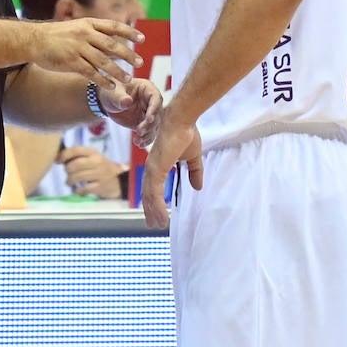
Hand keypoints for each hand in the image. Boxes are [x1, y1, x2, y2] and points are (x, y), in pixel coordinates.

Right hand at [29, 18, 143, 83]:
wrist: (33, 40)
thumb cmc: (56, 35)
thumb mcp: (76, 27)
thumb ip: (94, 34)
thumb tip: (113, 42)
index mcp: (88, 24)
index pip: (113, 27)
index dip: (129, 32)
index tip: (142, 39)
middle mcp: (85, 34)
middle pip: (112, 45)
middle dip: (128, 54)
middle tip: (139, 62)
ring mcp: (78, 48)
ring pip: (103, 61)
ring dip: (118, 71)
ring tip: (128, 79)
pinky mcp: (71, 61)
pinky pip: (91, 72)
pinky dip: (102, 80)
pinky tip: (111, 86)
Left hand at [58, 146, 125, 199]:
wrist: (118, 181)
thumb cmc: (100, 168)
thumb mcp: (91, 158)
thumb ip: (77, 157)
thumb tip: (58, 158)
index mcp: (93, 152)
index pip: (76, 150)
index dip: (64, 155)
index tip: (58, 161)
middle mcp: (97, 162)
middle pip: (75, 164)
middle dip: (67, 170)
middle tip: (68, 173)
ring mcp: (99, 174)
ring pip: (78, 177)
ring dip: (70, 180)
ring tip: (70, 182)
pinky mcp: (100, 187)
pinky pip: (84, 189)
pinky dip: (78, 190)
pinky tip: (78, 190)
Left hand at [99, 77, 161, 146]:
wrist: (106, 102)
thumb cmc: (111, 91)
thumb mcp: (113, 92)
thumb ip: (120, 97)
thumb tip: (128, 102)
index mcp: (146, 89)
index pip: (156, 98)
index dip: (154, 109)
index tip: (149, 119)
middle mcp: (151, 101)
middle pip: (157, 114)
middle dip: (150, 124)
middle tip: (140, 131)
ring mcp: (148, 113)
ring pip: (154, 125)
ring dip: (148, 134)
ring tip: (138, 140)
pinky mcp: (144, 123)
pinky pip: (148, 132)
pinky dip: (145, 139)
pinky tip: (139, 144)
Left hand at [141, 108, 202, 229]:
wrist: (182, 120)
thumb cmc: (186, 133)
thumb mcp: (193, 157)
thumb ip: (194, 172)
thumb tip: (198, 188)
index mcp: (158, 164)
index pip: (153, 186)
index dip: (154, 199)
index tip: (156, 211)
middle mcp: (152, 168)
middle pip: (148, 194)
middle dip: (149, 210)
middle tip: (152, 225)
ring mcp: (152, 169)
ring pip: (150, 197)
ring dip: (153, 212)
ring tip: (157, 226)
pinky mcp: (156, 170)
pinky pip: (155, 193)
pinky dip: (157, 207)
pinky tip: (162, 218)